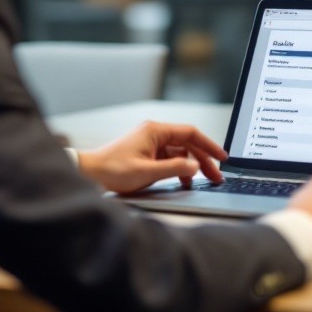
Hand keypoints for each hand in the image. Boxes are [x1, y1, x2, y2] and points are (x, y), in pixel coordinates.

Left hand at [77, 122, 227, 193]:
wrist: (88, 174)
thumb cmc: (112, 170)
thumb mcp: (147, 172)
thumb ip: (174, 168)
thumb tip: (195, 166)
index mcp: (155, 131)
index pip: (191, 134)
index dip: (209, 145)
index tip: (222, 157)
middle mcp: (154, 134)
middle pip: (187, 144)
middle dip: (203, 159)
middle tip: (216, 176)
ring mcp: (150, 144)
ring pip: (179, 152)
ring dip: (191, 166)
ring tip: (201, 181)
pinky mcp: (146, 154)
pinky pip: (169, 159)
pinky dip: (178, 168)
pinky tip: (182, 181)